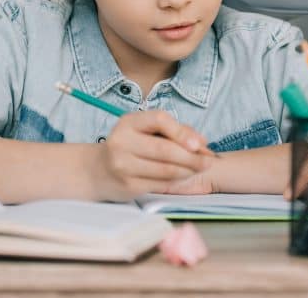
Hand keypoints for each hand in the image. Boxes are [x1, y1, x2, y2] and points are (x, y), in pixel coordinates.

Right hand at [90, 110, 213, 200]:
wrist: (98, 170)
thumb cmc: (130, 146)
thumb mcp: (145, 130)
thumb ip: (174, 131)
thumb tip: (202, 143)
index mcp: (128, 122)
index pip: (159, 120)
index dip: (182, 132)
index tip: (199, 143)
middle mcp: (122, 142)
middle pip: (165, 149)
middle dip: (192, 157)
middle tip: (209, 161)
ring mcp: (123, 166)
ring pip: (166, 169)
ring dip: (189, 170)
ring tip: (201, 168)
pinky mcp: (128, 185)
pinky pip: (160, 183)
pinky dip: (178, 181)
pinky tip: (185, 177)